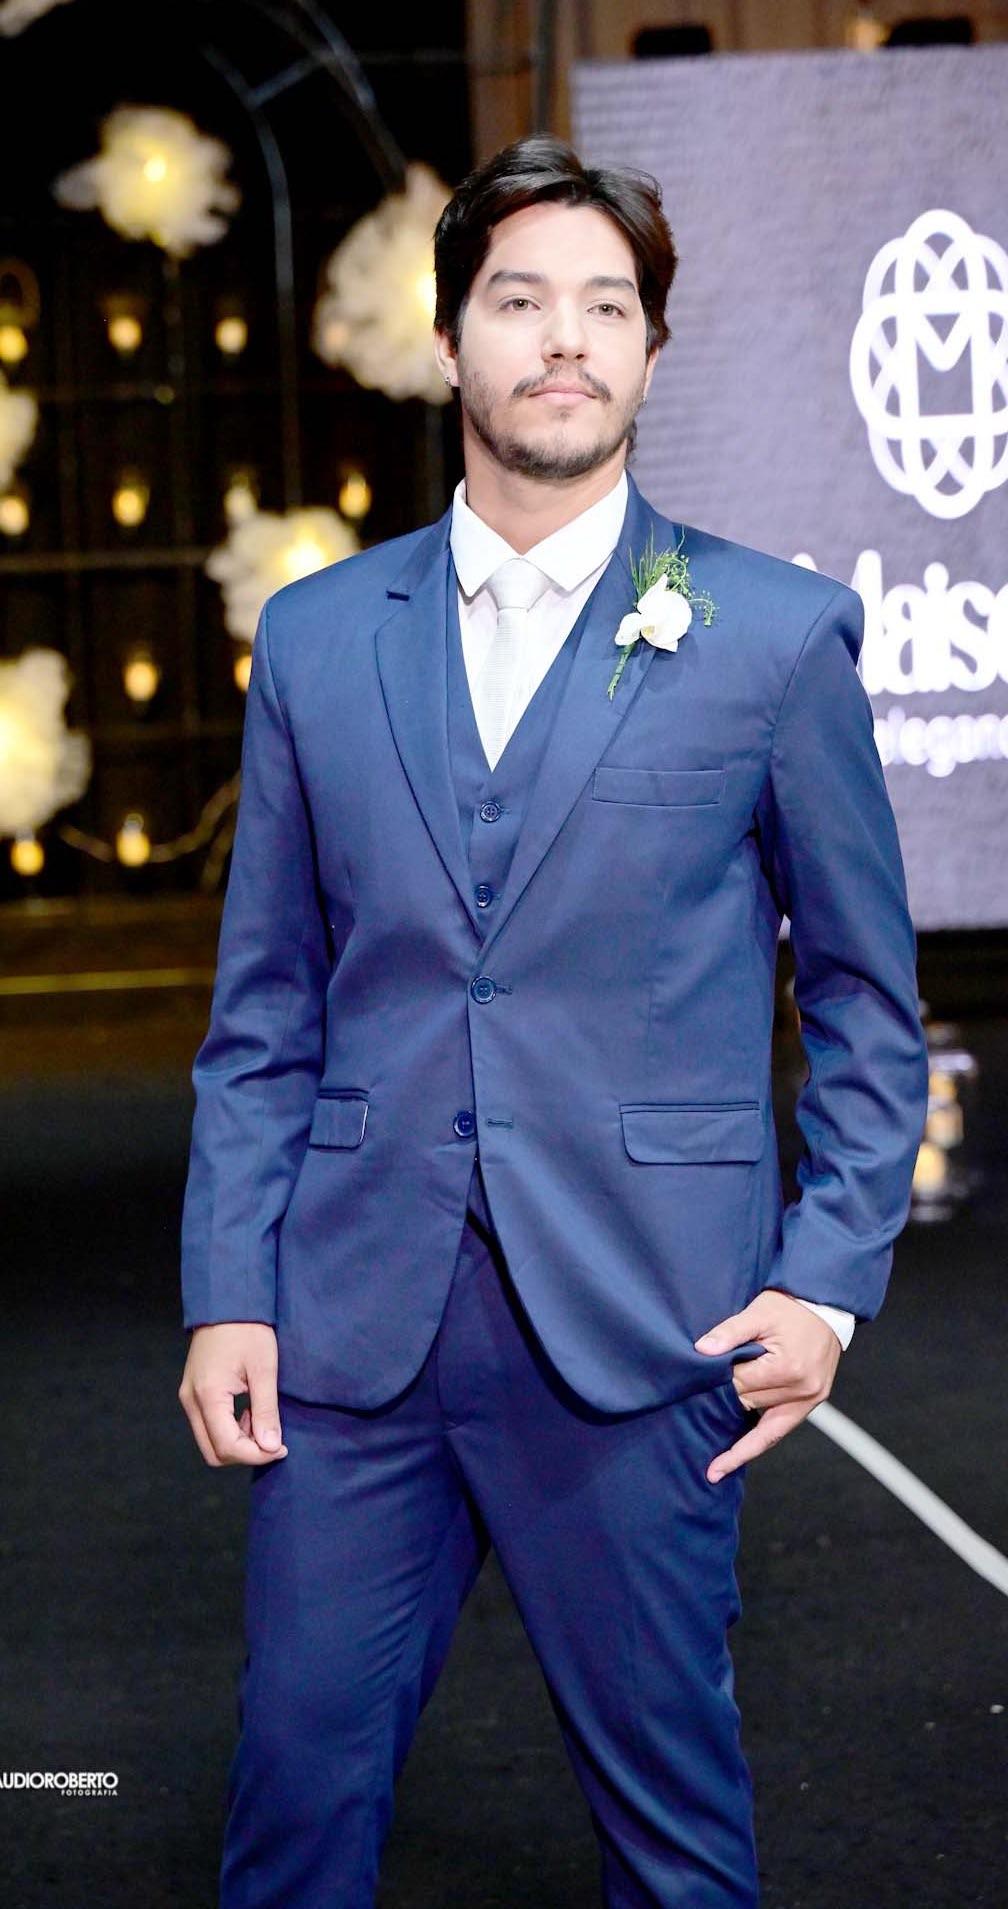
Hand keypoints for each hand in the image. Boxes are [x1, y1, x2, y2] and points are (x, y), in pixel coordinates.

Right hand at [178, 1322, 288, 1467]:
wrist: (226, 1303)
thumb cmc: (248, 1330)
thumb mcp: (264, 1369)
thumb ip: (266, 1411)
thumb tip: (270, 1446)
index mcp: (208, 1395)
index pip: (227, 1446)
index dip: (256, 1455)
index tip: (281, 1448)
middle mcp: (191, 1401)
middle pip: (213, 1452)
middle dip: (244, 1454)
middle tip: (272, 1440)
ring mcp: (189, 1397)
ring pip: (209, 1441)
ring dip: (237, 1442)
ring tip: (262, 1422)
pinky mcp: (192, 1392)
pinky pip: (208, 1426)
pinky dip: (229, 1429)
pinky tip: (249, 1412)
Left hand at [695, 1289, 841, 1484]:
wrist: (825, 1305)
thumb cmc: (790, 1307)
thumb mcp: (758, 1312)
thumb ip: (729, 1333)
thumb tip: (702, 1351)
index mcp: (788, 1368)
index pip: (739, 1384)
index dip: (715, 1383)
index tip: (692, 1388)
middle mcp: (802, 1389)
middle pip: (749, 1404)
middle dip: (724, 1404)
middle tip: (693, 1418)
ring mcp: (810, 1399)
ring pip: (764, 1425)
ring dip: (739, 1434)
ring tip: (713, 1466)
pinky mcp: (812, 1403)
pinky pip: (780, 1430)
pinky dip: (757, 1444)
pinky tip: (733, 1460)